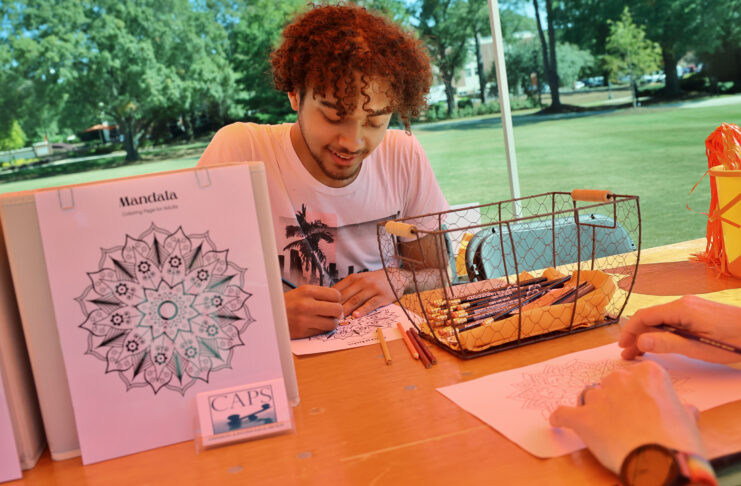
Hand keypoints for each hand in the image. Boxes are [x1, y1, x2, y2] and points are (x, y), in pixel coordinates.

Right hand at [284, 285, 342, 338]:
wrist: (268, 315)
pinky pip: (322, 331)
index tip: (334, 302)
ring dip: (331, 322)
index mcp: (307, 291)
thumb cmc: (285, 304)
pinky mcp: (303, 331)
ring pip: (332, 323)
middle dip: (337, 312)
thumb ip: (318, 295)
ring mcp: (305, 319)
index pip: (335, 294)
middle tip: (332, 313)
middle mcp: (307, 304)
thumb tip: (337, 300)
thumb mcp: (300, 292)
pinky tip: (317, 325)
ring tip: (325, 320)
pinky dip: (322, 329)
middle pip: (337, 309)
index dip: (337, 299)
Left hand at [333, 269, 406, 318]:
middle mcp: (362, 282)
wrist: (396, 277)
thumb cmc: (374, 281)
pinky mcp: (382, 296)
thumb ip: (347, 288)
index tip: (322, 309)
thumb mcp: (360, 279)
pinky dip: (363, 310)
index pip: (338, 289)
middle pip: (345, 295)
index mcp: (354, 278)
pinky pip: (371, 304)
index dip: (329, 300)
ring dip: (347, 309)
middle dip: (336, 307)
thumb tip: (329, 300)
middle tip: (328, 317)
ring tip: (339, 318)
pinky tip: (356, 316)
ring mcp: (372, 288)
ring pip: (356, 300)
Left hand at [549, 360, 703, 473]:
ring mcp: (599, 397)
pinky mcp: (582, 417)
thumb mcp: (687, 421)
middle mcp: (621, 379)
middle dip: (616, 398)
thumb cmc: (677, 442)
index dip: (639, 392)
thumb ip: (682, 410)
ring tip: (604, 428)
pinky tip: (558, 421)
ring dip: (594, 408)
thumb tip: (686, 411)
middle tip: (626, 419)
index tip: (642, 404)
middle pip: (612, 383)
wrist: (659, 461)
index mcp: (649, 374)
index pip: (638, 375)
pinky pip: (563, 413)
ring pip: (590, 396)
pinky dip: (561, 418)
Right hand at [619, 295, 740, 362]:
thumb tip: (640, 342)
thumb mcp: (698, 348)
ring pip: (661, 319)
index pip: (644, 316)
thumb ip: (668, 344)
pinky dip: (662, 332)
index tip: (623, 346)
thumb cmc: (733, 341)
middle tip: (628, 354)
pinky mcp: (698, 311)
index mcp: (681, 308)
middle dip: (637, 335)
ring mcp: (691, 305)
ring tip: (641, 352)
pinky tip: (661, 343)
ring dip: (649, 335)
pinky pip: (673, 319)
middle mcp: (683, 302)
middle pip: (651, 317)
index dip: (630, 331)